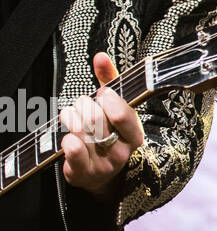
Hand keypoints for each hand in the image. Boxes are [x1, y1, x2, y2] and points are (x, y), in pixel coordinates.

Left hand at [60, 53, 145, 199]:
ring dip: (70, 118)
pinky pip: (73, 151)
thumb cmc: (108, 134)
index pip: (122, 114)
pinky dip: (67, 139)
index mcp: (134, 134)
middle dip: (83, 107)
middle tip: (82, 105)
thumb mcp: (114, 108)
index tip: (101, 93)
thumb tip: (100, 56)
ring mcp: (103, 165)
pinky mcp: (83, 174)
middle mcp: (122, 151)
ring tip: (70, 116)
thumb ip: (109, 80)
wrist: (101, 174)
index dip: (108, 99)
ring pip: (81, 132)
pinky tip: (67, 136)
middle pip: (96, 120)